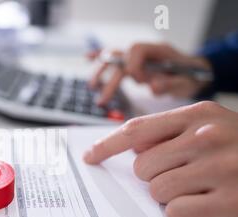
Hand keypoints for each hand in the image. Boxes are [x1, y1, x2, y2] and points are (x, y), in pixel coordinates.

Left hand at [84, 101, 237, 216]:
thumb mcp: (216, 128)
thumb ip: (174, 133)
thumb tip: (135, 147)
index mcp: (201, 115)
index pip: (137, 130)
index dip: (107, 146)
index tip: (90, 156)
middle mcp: (208, 137)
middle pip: (142, 167)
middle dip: (157, 178)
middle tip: (191, 179)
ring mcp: (221, 169)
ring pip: (156, 192)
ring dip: (174, 198)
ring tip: (206, 191)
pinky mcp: (231, 203)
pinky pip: (175, 215)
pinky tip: (210, 209)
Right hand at [89, 43, 211, 105]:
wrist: (195, 73)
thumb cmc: (192, 77)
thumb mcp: (186, 83)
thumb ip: (170, 84)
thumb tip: (153, 87)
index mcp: (158, 50)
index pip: (136, 51)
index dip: (135, 67)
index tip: (140, 83)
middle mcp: (144, 51)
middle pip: (120, 58)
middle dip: (110, 80)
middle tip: (102, 100)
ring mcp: (137, 56)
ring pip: (113, 57)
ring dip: (101, 71)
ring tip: (92, 87)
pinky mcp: (133, 62)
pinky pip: (114, 57)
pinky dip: (100, 56)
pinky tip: (86, 57)